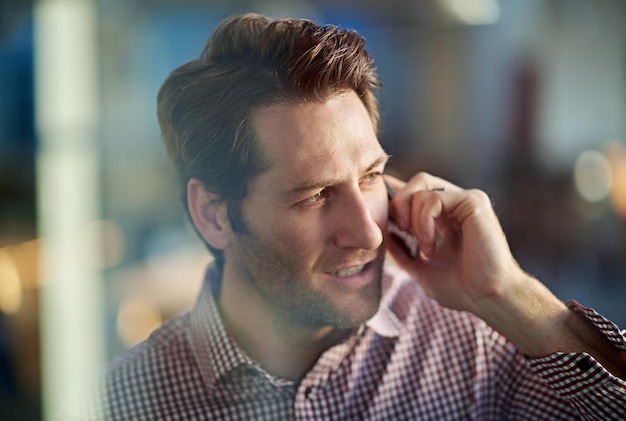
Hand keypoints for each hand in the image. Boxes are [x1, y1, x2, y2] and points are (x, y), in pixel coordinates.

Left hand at [385, 173, 625, 374]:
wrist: (487, 298)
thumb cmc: (461, 289)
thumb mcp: (422, 270)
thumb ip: (403, 254)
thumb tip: (385, 236)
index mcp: (447, 217)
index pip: (418, 193)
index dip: (396, 194)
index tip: (380, 206)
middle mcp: (457, 205)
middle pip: (417, 182)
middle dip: (399, 203)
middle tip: (401, 230)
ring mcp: (466, 201)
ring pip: (422, 190)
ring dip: (414, 222)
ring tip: (426, 250)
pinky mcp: (473, 201)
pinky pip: (434, 198)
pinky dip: (424, 222)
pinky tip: (431, 246)